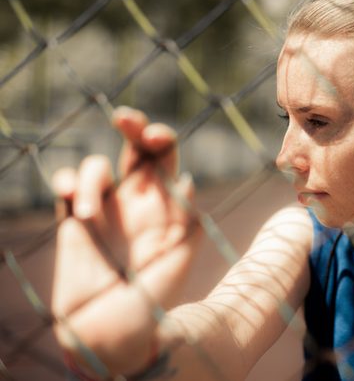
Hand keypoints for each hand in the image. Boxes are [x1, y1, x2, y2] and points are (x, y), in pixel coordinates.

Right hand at [51, 107, 199, 374]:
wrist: (113, 334)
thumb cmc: (154, 299)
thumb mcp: (179, 258)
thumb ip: (186, 220)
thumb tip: (188, 180)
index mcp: (165, 204)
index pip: (166, 158)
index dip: (160, 138)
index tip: (154, 137)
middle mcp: (137, 201)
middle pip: (135, 148)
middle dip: (131, 125)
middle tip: (123, 116)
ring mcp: (106, 209)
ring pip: (97, 167)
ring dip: (92, 179)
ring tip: (88, 214)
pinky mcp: (74, 222)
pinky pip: (67, 186)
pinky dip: (66, 181)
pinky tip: (68, 195)